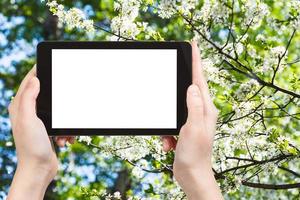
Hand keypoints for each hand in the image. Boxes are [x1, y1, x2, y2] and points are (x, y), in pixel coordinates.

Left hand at [7, 65, 73, 199]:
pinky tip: (65, 140)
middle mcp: (28, 112)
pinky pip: (62, 122)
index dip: (37, 71)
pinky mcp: (48, 130)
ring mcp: (39, 121)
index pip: (28, 82)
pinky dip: (66, 130)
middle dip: (58, 98)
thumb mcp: (29, 119)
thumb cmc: (32, 146)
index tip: (47, 63)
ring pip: (57, 109)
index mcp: (20, 107)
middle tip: (66, 97)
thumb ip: (29, 98)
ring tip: (64, 133)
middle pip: (45, 94)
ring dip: (65, 120)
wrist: (39, 169)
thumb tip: (35, 80)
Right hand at [162, 42, 222, 198]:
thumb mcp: (193, 128)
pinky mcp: (183, 129)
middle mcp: (200, 112)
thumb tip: (192, 87)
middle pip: (187, 90)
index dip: (196, 61)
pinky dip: (166, 133)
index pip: (200, 80)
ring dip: (168, 122)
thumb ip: (193, 106)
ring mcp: (191, 120)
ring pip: (175, 108)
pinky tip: (169, 144)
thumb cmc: (195, 155)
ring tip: (170, 138)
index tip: (193, 45)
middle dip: (177, 86)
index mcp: (205, 109)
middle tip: (173, 74)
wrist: (192, 175)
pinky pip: (170, 123)